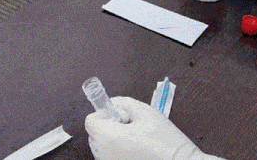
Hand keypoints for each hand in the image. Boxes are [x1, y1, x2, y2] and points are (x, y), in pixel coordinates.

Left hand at [86, 97, 225, 159]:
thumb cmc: (165, 142)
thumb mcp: (145, 112)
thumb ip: (123, 102)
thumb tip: (112, 103)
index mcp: (107, 137)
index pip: (90, 120)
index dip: (105, 113)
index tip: (120, 115)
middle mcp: (104, 155)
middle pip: (94, 134)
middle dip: (109, 126)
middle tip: (132, 125)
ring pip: (103, 147)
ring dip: (113, 139)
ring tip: (137, 138)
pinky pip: (111, 157)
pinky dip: (119, 151)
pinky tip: (138, 149)